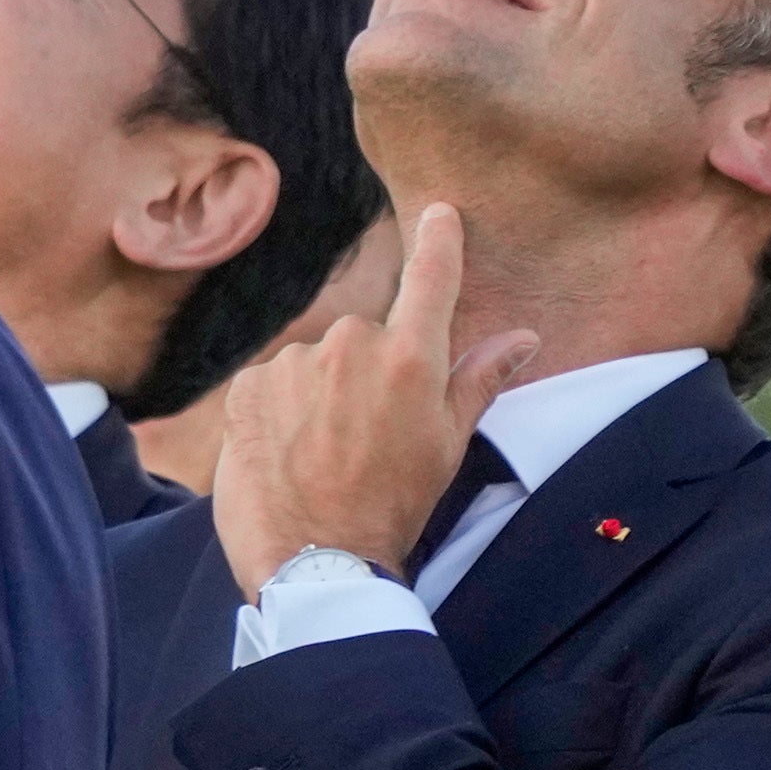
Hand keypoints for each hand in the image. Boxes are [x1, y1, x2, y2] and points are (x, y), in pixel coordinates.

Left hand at [213, 201, 538, 596]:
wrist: (315, 559)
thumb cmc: (393, 505)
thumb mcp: (448, 445)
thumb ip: (480, 381)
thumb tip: (523, 338)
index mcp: (411, 357)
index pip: (431, 281)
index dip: (438, 243)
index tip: (440, 210)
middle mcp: (351, 346)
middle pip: (365, 338)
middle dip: (366, 376)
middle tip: (367, 437)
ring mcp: (294, 364)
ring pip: (314, 364)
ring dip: (319, 396)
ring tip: (325, 453)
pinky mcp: (247, 386)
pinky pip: (272, 384)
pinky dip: (279, 411)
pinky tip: (288, 453)